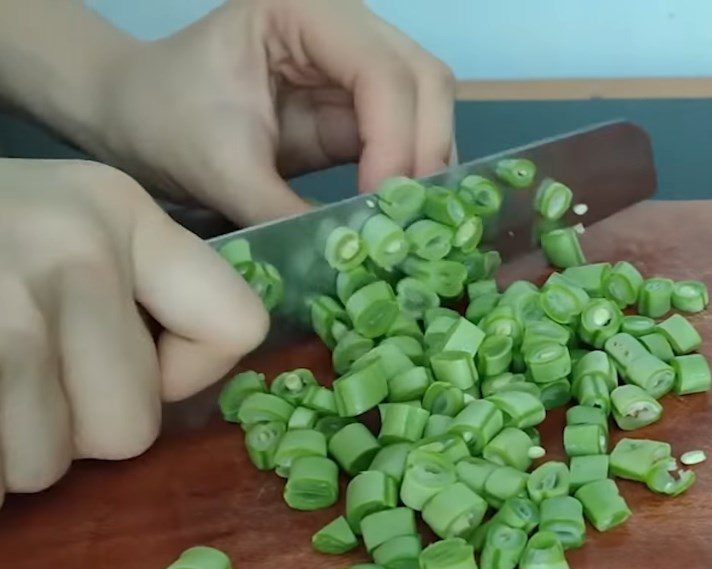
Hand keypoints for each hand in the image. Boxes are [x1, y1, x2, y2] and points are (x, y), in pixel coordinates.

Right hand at [0, 158, 267, 506]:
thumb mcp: (54, 234)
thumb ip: (132, 298)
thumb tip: (176, 383)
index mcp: (116, 211)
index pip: (238, 326)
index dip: (188, 372)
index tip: (137, 359)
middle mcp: (69, 248)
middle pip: (133, 427)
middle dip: (75, 429)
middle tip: (14, 375)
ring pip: (48, 466)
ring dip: (7, 454)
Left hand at [91, 0, 455, 224]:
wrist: (136, 118)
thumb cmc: (162, 119)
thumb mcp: (220, 169)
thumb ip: (286, 211)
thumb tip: (350, 254)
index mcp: (303, 11)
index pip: (381, 72)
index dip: (394, 141)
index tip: (379, 207)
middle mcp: (342, 26)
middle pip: (425, 80)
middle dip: (424, 152)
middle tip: (406, 218)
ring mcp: (351, 68)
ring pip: (426, 107)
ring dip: (424, 166)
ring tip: (404, 222)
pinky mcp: (351, 111)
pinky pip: (403, 139)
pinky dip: (408, 177)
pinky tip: (395, 214)